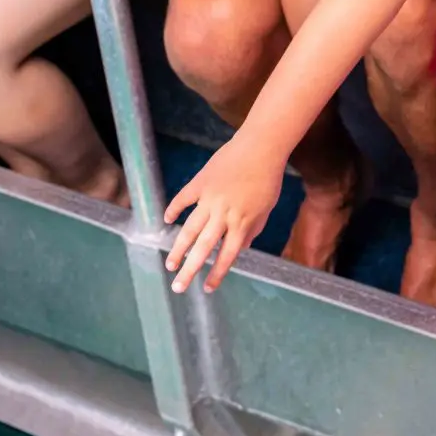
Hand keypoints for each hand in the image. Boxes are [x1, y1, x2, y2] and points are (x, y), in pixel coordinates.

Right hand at [163, 137, 286, 292]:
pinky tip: (166, 221)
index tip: (207, 288)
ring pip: (189, 229)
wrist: (261, 146)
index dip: (217, 274)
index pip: (227, 256)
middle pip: (203, 248)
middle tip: (178, 287)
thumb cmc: (268, 178)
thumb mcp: (266, 209)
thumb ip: (252, 230)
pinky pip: (182, 199)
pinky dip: (173, 210)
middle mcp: (223, 214)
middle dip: (190, 270)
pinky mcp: (200, 183)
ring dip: (178, 249)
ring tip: (170, 265)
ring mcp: (209, 199)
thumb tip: (242, 248)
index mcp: (242, 222)